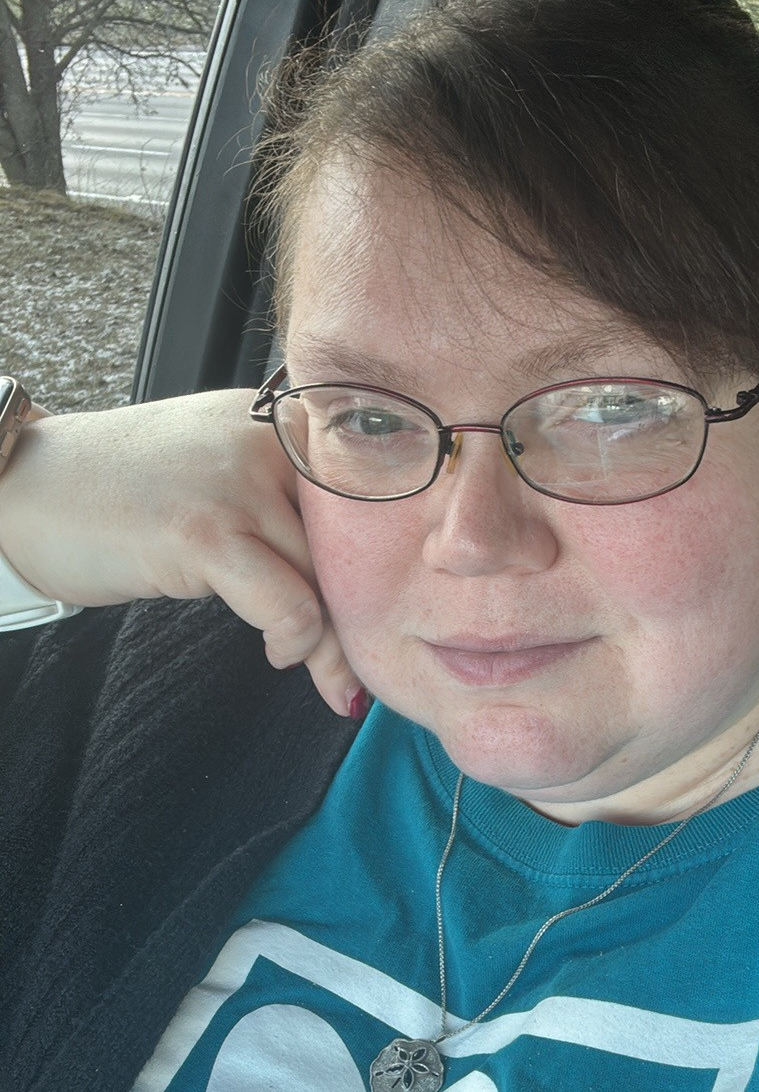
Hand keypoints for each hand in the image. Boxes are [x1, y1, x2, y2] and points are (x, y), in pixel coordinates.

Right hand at [0, 389, 361, 716]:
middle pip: (356, 543)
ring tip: (320, 673)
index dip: (384, 561)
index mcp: (279, 418)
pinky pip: (288, 607)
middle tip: (365, 669)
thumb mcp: (220, 468)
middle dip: (364, 616)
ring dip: (332, 644)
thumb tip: (361, 571)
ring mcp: (238, 483)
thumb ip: (286, 496)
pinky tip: (274, 654)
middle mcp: (269, 438)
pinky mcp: (206, 533)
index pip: (372, 492)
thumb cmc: (123, 491)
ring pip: (329, 580)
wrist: (25, 487)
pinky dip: (294, 644)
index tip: (388, 611)